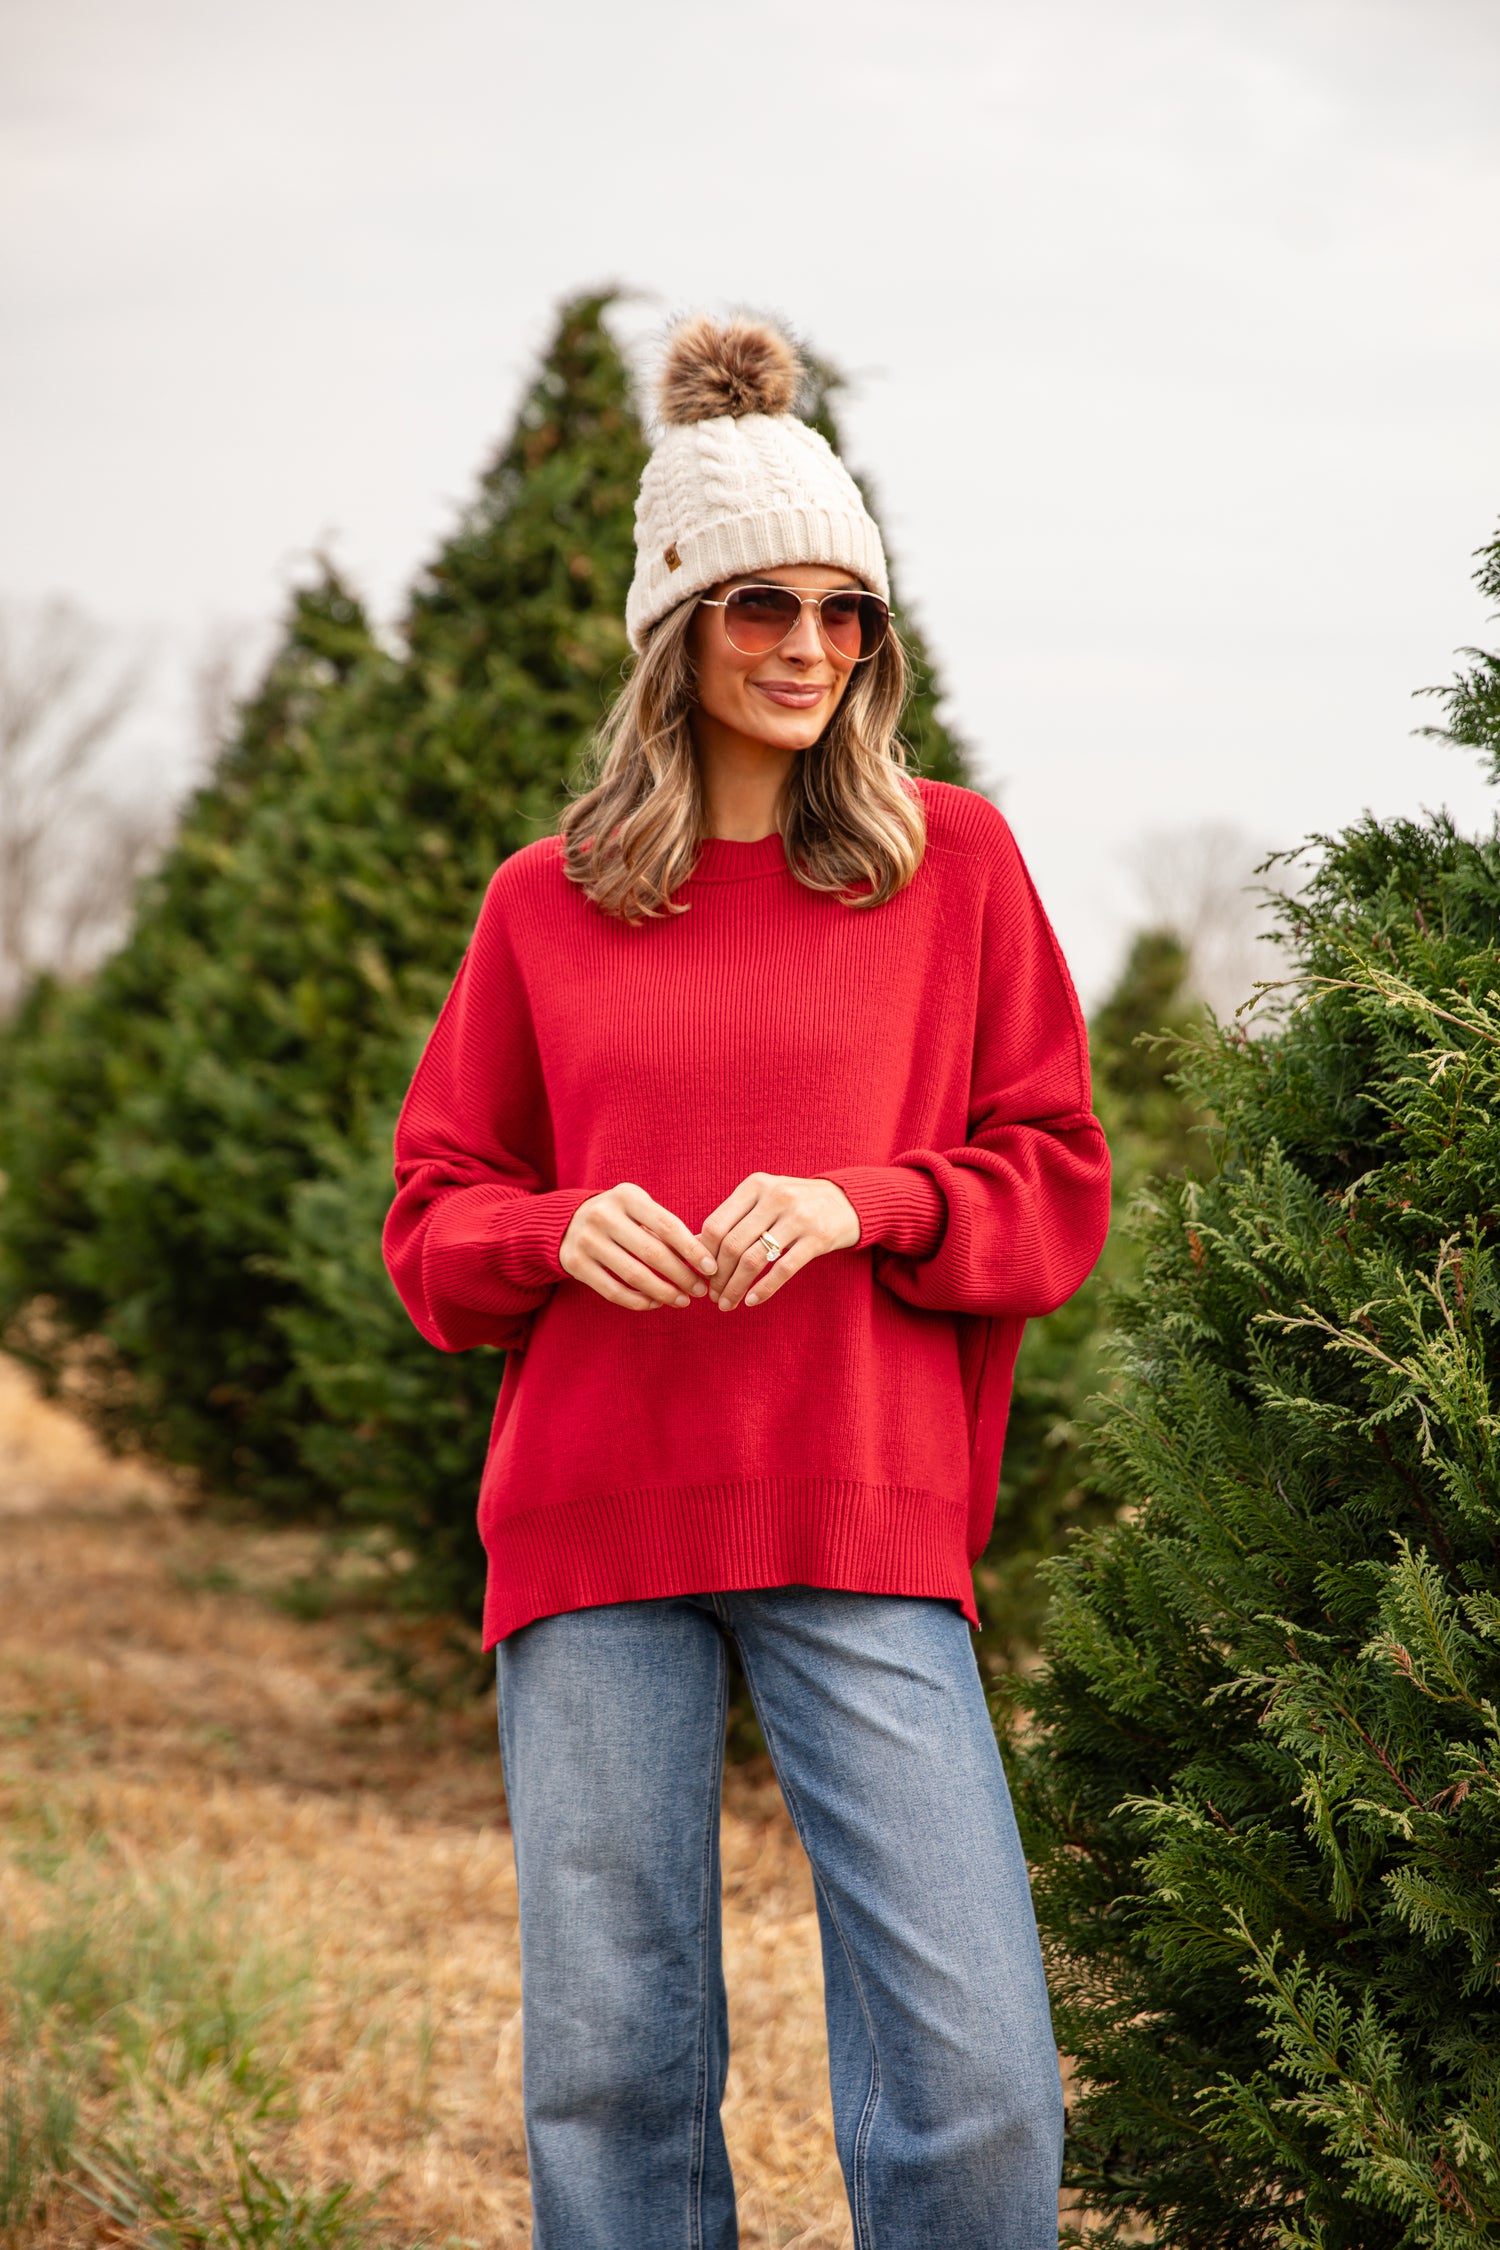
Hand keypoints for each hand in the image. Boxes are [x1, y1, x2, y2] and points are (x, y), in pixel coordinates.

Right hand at [560, 1183, 716, 1311]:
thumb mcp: (639, 1207)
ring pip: (634, 1276)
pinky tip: (656, 1303)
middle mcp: (603, 1216)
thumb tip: (704, 1259)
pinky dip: (638, 1302)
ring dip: (664, 1293)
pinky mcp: (575, 1264)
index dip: (692, 1249)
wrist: (566, 1221)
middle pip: (652, 1253)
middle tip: (700, 1290)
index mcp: (626, 1196)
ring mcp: (586, 1240)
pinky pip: (613, 1291)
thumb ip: (667, 1227)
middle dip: (682, 1276)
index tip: (711, 1268)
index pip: (667, 1225)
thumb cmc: (619, 1216)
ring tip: (682, 1300)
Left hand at [699, 1173, 859, 1311]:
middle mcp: (775, 1197)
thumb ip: (732, 1218)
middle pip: (732, 1245)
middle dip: (718, 1277)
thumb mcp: (763, 1200)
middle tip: (713, 1296)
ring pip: (754, 1259)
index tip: (701, 1276)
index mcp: (755, 1185)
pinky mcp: (818, 1238)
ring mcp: (798, 1217)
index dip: (704, 1255)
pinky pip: (783, 1269)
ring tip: (728, 1303)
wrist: (847, 1201)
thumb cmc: (794, 1204)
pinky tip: (752, 1301)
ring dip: (735, 1287)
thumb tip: (693, 1246)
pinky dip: (763, 1289)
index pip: (716, 1225)